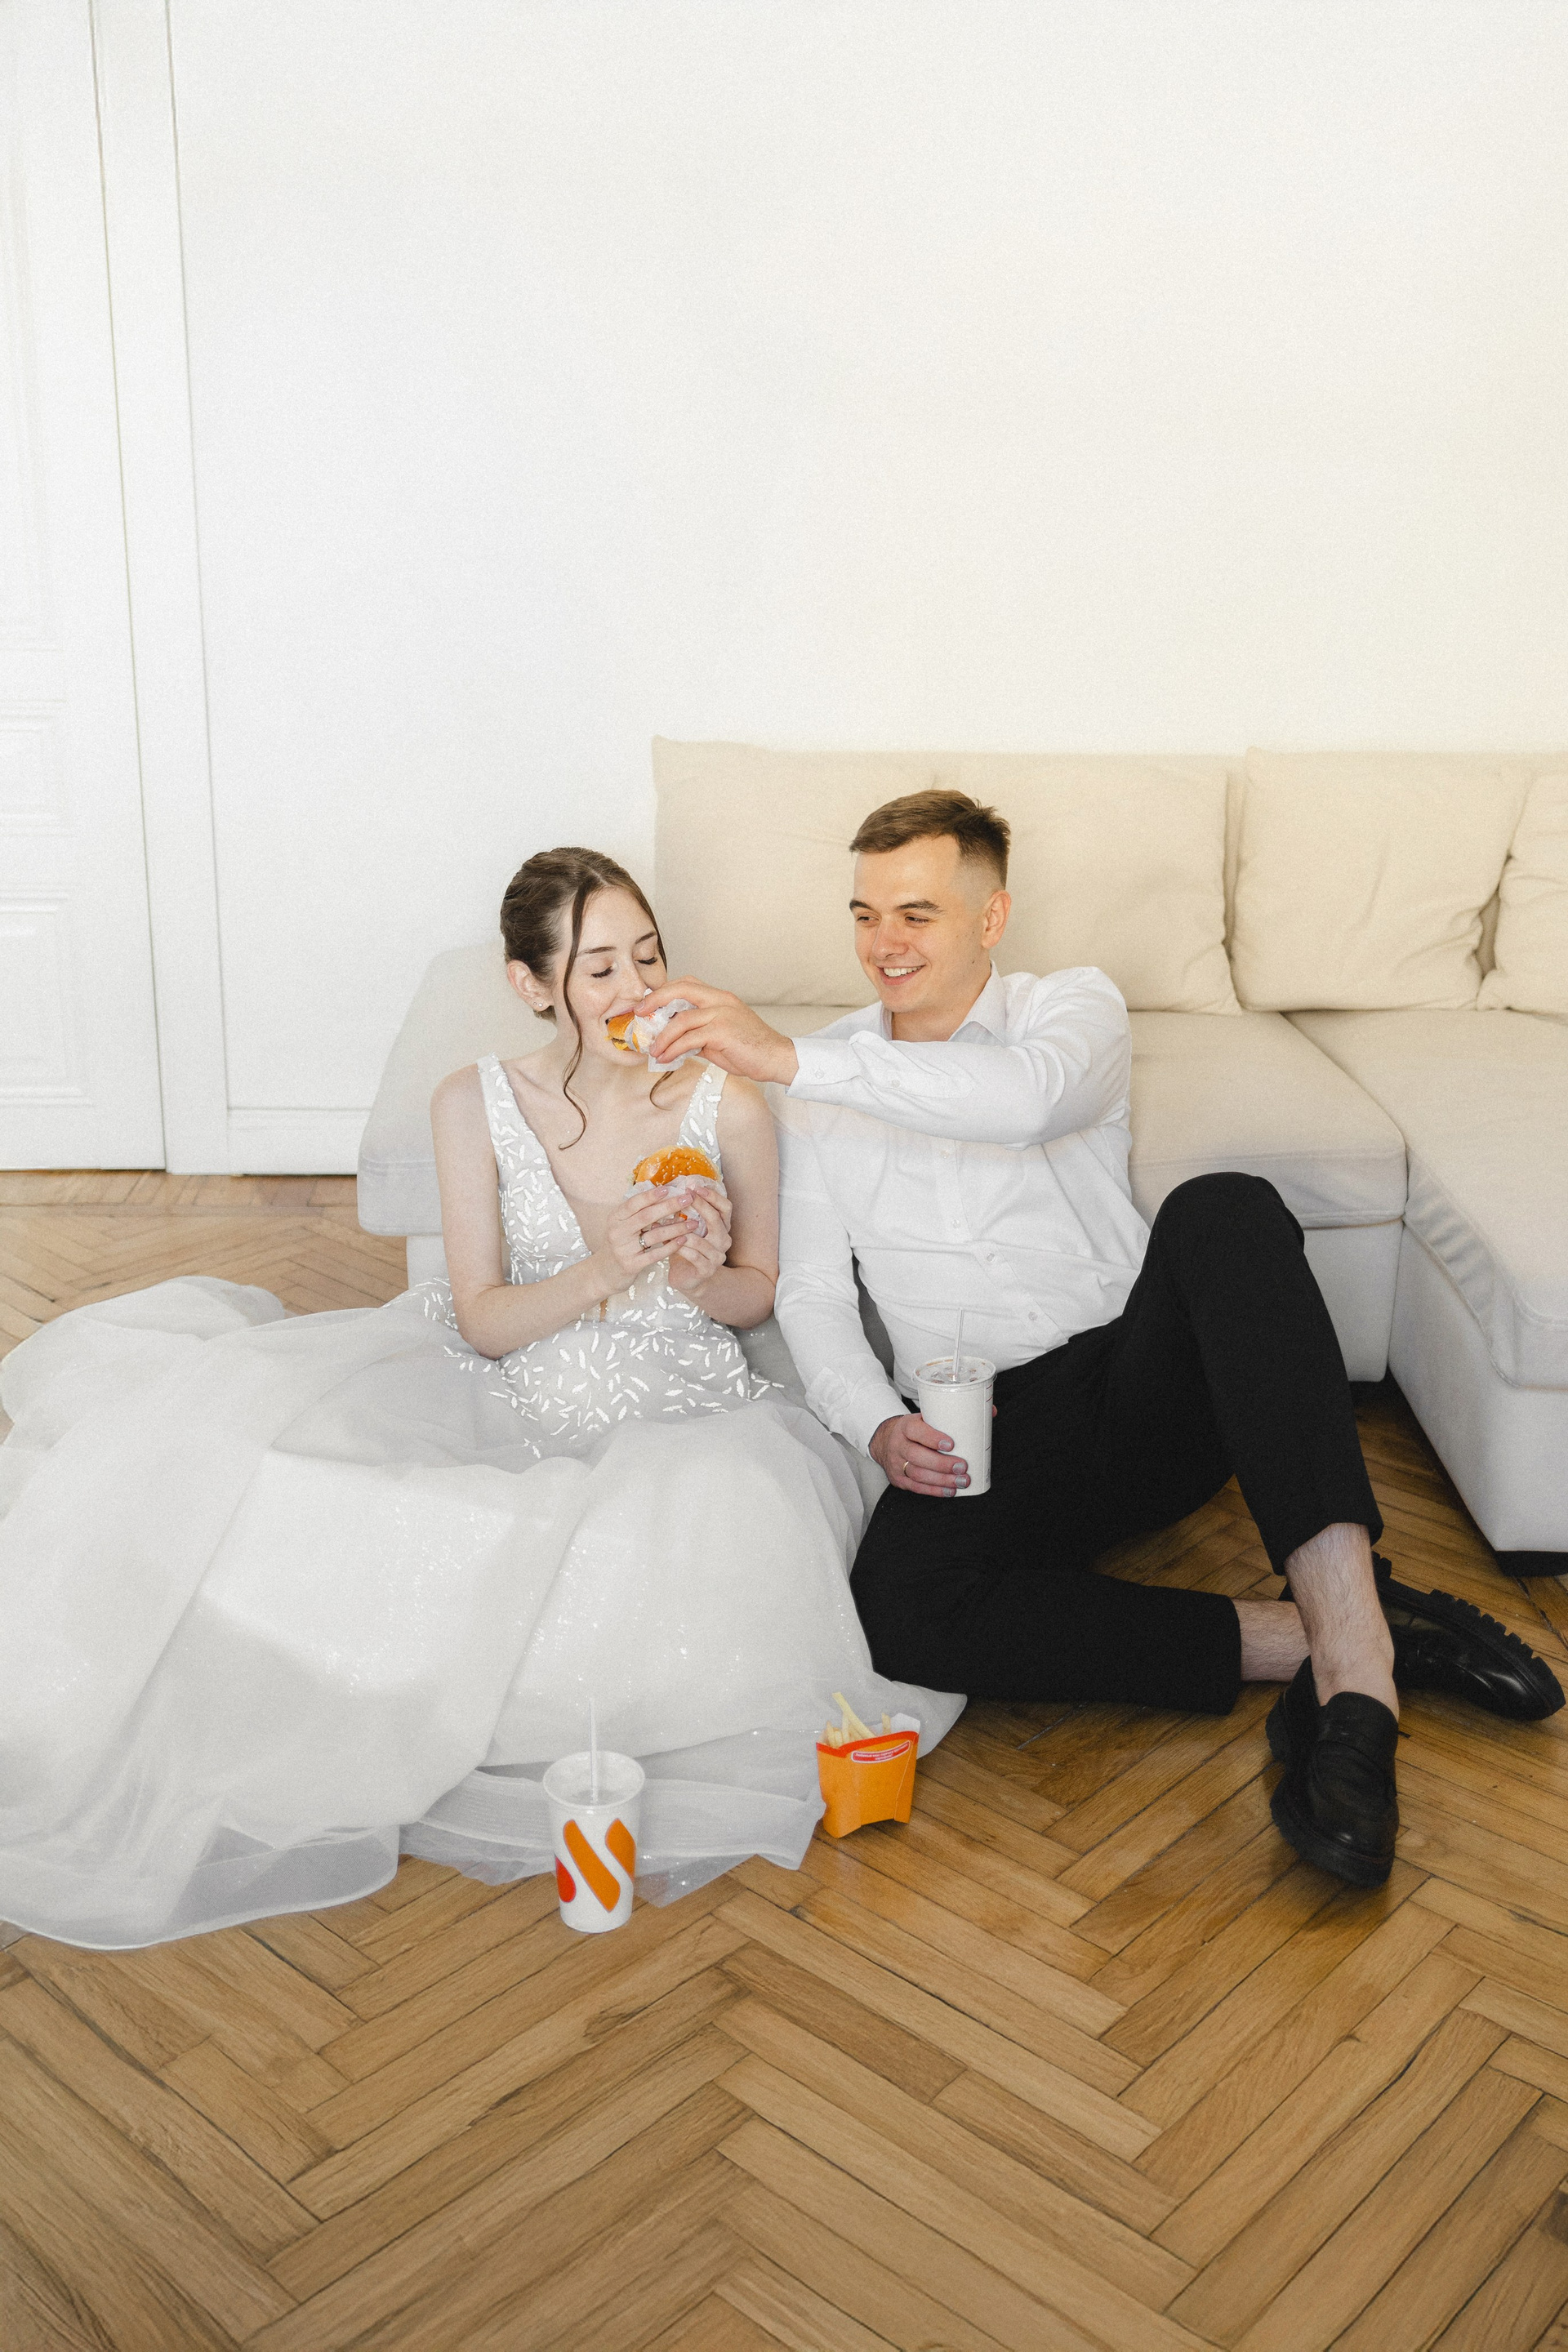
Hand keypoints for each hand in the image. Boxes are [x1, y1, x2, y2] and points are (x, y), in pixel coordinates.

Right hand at [595, 1187, 696, 1292]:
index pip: (634, 1203)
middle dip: (669, 1206)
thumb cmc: (620, 1244)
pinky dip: (671, 1246)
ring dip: (677, 1228)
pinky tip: (684, 1240)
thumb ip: (637, 1212)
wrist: (605, 1272)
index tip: (669, 1188)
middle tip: (688, 1200)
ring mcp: (624, 1249)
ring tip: (693, 1223)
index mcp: (615, 1218)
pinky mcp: (631, 1265)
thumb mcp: (622, 1225)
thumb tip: (662, 1193)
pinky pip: (655, 1254)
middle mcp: (617, 1232)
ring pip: (654, 1235)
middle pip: (646, 1216)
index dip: (651, 1195)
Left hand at [639, 978, 798, 1084]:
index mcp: (720, 997)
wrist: (777, 1058)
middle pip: (681, 989)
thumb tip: (673, 1041)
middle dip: (655, 1000)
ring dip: (662, 1036)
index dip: (663, 992)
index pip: (686, 984)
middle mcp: (721, 1000)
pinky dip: (673, 1048)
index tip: (646, 1005)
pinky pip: (690, 1038)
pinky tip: (666, 1057)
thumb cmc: (750, 1049)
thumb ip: (697, 1034)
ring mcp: (723, 1014)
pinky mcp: (723, 1032)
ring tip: (653, 1050)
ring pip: (682, 1018)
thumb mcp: (719, 1037)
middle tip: (639, 1014)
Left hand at [668, 1179, 732, 1295]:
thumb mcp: (687, 1228)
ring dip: (683, 1230)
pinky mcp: (707, 1270)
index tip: (694, 1185)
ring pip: (702, 1240)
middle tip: (685, 1196)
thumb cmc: (686, 1249)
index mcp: (721, 1227)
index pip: (725, 1207)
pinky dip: (680, 1247)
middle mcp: (724, 1240)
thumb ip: (685, 1213)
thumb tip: (671, 1191)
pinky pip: (694, 1256)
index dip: (712, 1195)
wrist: (687, 1278)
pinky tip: (668, 1242)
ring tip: (667, 1221)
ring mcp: (717, 1256)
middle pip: (717, 1219)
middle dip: (701, 1205)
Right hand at [869, 1410, 967, 1496]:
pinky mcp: (899, 1479)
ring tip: (960, 1481)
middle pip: (917, 1456)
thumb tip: (979, 1419)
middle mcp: (898, 1445)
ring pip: (918, 1474)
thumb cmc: (913, 1432)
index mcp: (905, 1427)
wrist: (888, 1442)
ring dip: (942, 1480)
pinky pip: (917, 1487)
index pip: (915, 1431)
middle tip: (961, 1467)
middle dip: (942, 1464)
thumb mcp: (923, 1419)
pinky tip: (949, 1490)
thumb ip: (942, 1421)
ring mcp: (896, 1464)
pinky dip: (935, 1490)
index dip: (933, 1438)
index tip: (951, 1444)